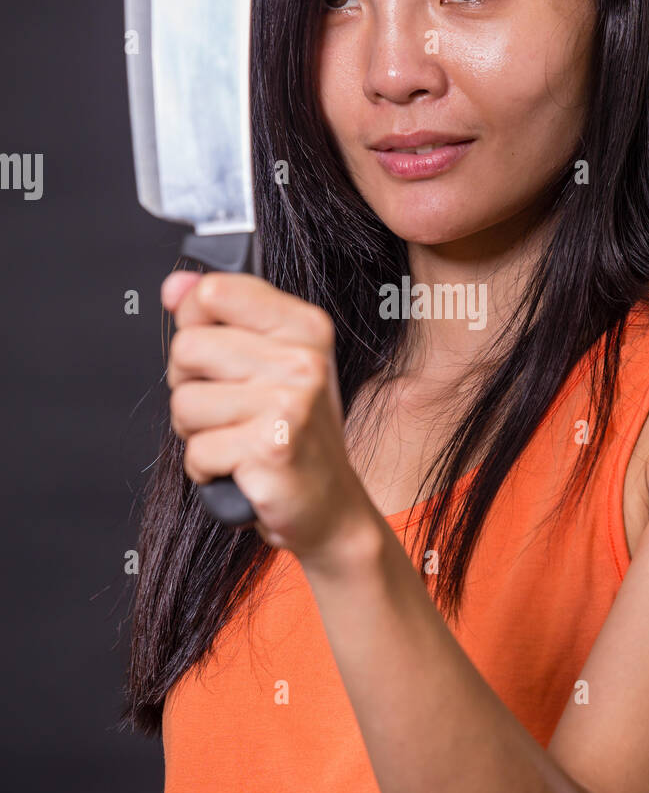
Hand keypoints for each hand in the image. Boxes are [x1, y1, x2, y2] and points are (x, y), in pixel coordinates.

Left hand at [161, 269, 374, 562]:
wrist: (331, 507)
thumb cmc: (292, 435)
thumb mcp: (266, 363)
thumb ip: (220, 317)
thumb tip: (174, 285)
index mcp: (304, 326)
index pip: (215, 291)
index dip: (195, 323)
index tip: (216, 353)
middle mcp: (302, 359)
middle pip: (187, 347)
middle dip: (190, 386)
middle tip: (230, 409)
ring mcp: (289, 402)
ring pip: (184, 402)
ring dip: (197, 432)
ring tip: (237, 440)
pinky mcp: (271, 447)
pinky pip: (196, 450)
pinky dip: (206, 469)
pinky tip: (240, 469)